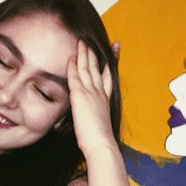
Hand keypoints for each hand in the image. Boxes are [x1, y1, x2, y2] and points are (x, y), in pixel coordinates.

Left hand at [67, 40, 115, 157]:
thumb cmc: (100, 141)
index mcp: (106, 100)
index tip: (115, 49)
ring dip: (84, 54)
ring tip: (82, 42)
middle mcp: (100, 93)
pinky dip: (73, 66)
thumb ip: (95, 119)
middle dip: (96, 53)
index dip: (111, 62)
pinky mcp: (80, 96)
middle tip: (95, 41)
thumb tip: (88, 122)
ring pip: (87, 69)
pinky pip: (75, 76)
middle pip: (98, 68)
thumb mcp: (99, 126)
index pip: (109, 76)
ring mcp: (91, 93)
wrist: (101, 144)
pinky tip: (71, 57)